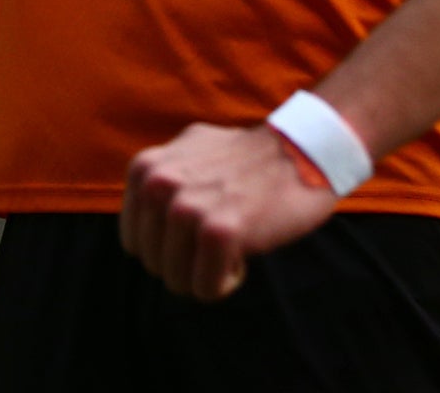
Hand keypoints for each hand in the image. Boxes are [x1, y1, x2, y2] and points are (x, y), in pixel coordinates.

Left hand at [119, 123, 337, 299]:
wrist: (305, 150)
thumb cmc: (251, 161)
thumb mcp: (190, 153)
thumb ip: (160, 179)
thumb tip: (140, 215)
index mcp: (145, 169)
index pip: (134, 244)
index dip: (171, 246)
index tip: (203, 223)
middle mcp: (159, 185)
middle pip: (155, 265)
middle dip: (189, 261)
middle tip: (224, 230)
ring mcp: (188, 207)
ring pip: (177, 282)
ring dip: (210, 272)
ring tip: (236, 236)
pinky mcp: (219, 231)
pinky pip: (206, 289)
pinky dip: (228, 281)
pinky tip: (246, 249)